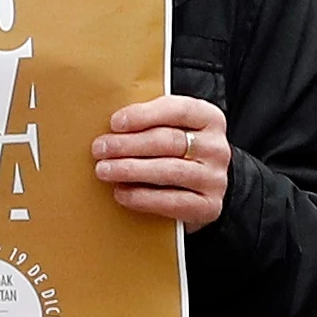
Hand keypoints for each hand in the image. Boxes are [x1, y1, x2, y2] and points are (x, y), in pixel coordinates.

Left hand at [91, 95, 230, 230]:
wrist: (203, 188)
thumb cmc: (178, 152)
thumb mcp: (173, 128)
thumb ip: (151, 121)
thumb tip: (111, 125)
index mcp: (209, 118)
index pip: (177, 110)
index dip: (144, 115)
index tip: (114, 123)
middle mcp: (216, 147)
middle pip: (168, 141)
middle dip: (128, 145)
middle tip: (100, 149)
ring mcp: (215, 178)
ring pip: (169, 171)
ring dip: (131, 170)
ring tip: (104, 170)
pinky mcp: (208, 206)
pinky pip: (172, 201)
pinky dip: (142, 197)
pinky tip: (121, 193)